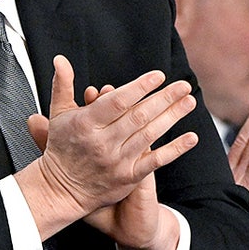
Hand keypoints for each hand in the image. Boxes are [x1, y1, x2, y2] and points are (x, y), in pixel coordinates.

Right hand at [23, 56, 196, 249]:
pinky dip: (175, 149)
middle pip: (139, 116)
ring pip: (149, 135)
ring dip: (172, 117)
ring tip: (189, 101)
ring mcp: (117, 161)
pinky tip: (191, 137)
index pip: (117, 102)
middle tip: (183, 85)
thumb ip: (63, 85)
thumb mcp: (57, 115)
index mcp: (86, 123)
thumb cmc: (61, 147)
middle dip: (164, 99)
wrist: (60, 190)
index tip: (158, 75)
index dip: (139, 87)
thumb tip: (60, 59)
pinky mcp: (128, 178)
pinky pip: (155, 161)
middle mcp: (103, 142)